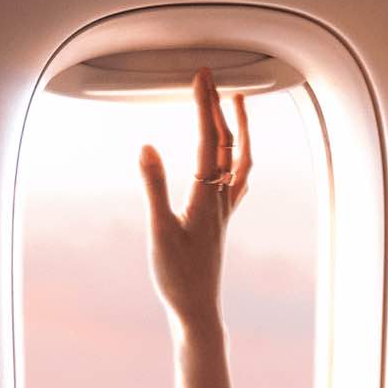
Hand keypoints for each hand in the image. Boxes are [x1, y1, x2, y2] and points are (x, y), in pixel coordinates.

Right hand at [137, 67, 252, 332]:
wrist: (197, 310)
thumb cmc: (177, 277)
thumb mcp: (159, 231)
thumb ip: (153, 186)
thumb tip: (148, 146)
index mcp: (207, 197)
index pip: (210, 140)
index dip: (205, 105)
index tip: (201, 76)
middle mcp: (222, 200)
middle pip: (228, 144)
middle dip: (220, 107)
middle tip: (212, 78)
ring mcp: (224, 210)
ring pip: (239, 160)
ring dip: (238, 129)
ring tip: (236, 104)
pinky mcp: (220, 221)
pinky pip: (237, 181)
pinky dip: (237, 158)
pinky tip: (234, 157)